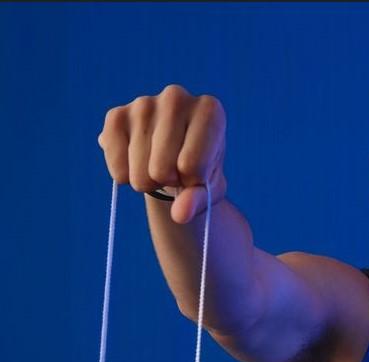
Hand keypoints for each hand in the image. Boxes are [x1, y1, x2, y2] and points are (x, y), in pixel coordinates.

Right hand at [98, 84, 226, 223]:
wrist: (174, 158)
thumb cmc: (199, 170)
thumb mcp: (209, 188)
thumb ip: (198, 201)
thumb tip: (179, 214)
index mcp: (210, 110)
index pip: (193, 165)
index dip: (193, 181)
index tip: (197, 171)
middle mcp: (176, 97)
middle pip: (162, 169)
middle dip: (168, 182)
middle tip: (174, 170)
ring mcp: (143, 103)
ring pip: (139, 171)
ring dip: (147, 181)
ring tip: (157, 164)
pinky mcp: (116, 115)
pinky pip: (116, 163)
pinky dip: (124, 175)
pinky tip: (136, 162)